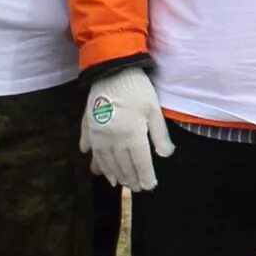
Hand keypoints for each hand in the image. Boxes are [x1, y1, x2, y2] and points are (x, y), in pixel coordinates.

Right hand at [82, 66, 171, 191]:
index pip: (140, 163)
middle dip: (130, 178)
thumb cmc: (137, 88)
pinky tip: (97, 168)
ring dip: (113, 174)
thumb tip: (165, 155)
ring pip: (106, 161)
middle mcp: (114, 140)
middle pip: (122, 165)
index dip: (145, 177)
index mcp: (132, 136)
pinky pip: (91, 149)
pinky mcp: (89, 126)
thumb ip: (160, 134)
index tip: (149, 186)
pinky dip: (95, 161)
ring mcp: (98, 135)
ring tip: (118, 183)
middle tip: (135, 187)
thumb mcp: (154, 109)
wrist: (111, 69)